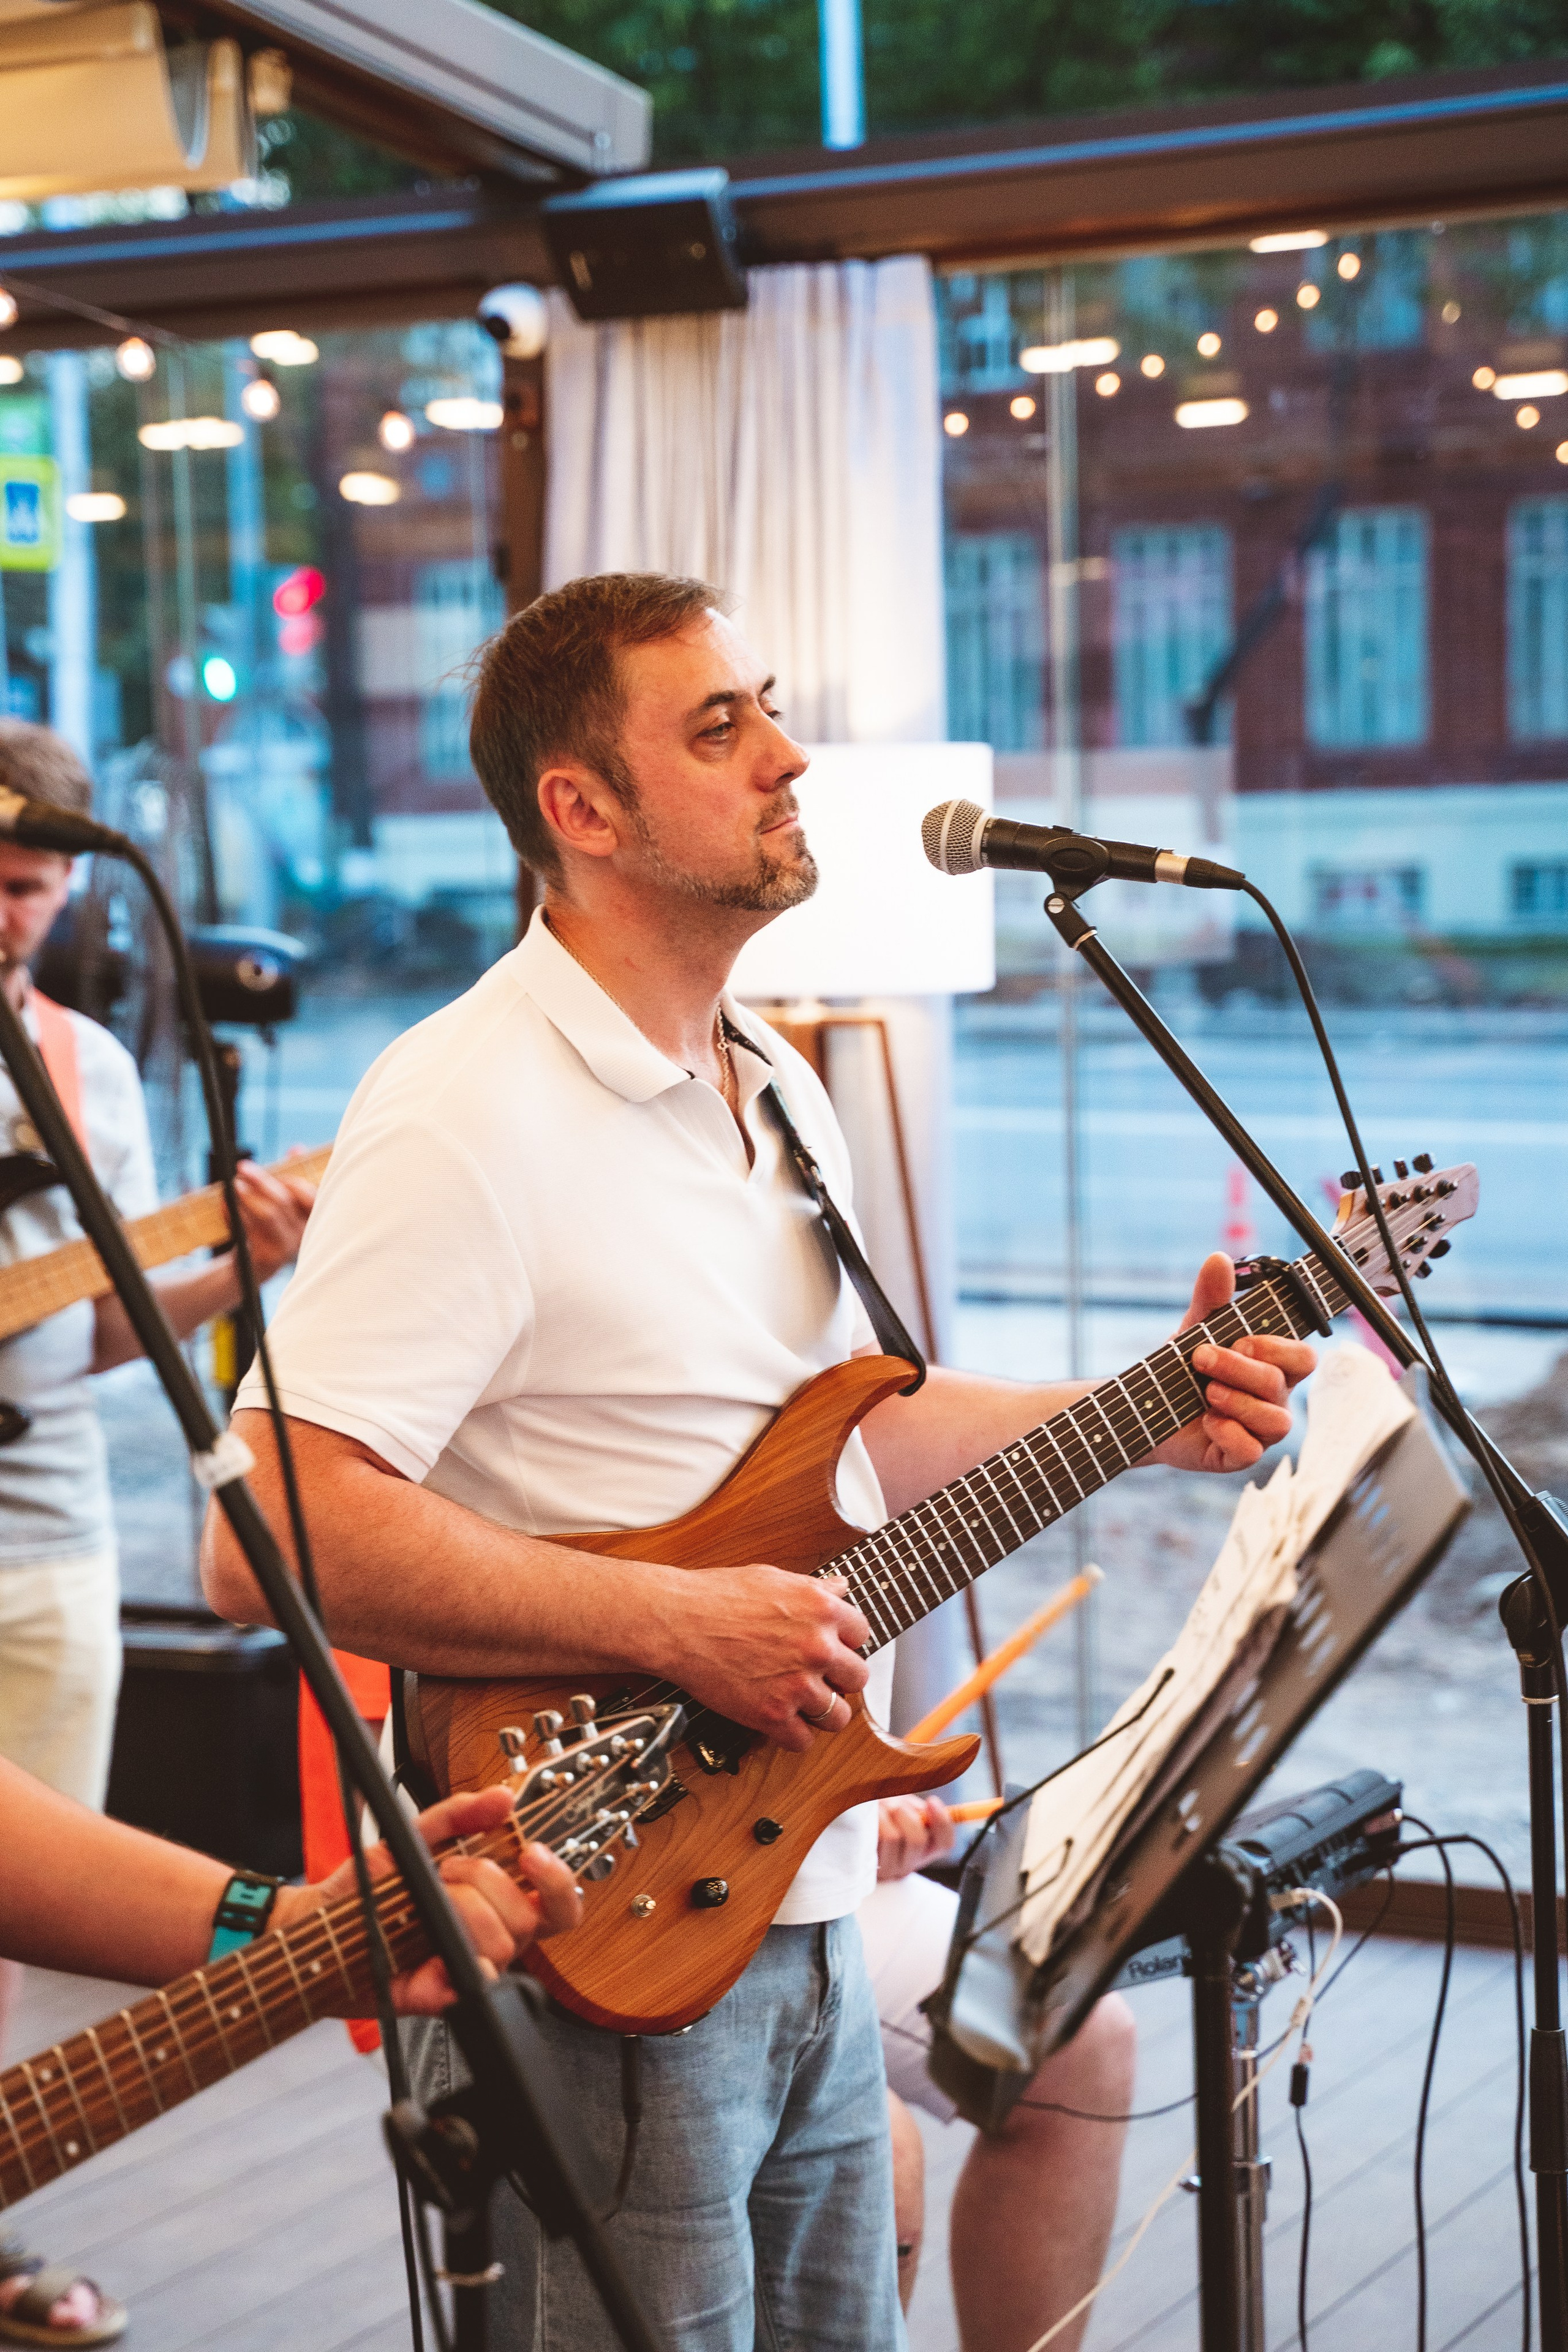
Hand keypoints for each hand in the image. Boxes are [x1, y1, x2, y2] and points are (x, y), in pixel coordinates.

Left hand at [233, 1153, 315, 1282]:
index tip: (277, 1170)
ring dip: (247, 1196)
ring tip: (234, 1184)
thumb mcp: (284, 1204)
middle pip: (284, 1202)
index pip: (312, 1198)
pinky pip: (249, 1229)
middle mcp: (303, 1235)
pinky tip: (225, 1204)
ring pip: (267, 1215)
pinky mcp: (266, 1257)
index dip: (294, 1182)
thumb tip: (297, 1148)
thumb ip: (292, 1176)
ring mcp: (285, 1248)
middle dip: (262, 1181)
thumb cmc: (271, 1229)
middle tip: (243, 1167)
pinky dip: (235, 1214)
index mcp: (312, 1220)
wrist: (252, 1269)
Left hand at [275, 1785, 580, 2016]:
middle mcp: (491, 1938)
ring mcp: (468, 1968)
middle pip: (529, 1918)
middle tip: (450, 1868)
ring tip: (429, 1898)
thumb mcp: (412, 1837)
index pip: (557, 1903)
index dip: (558, 1881)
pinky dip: (452, 1965)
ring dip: (463, 1909)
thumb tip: (502, 1798)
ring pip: (502, 1946)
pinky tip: (430, 1950)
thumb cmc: (373, 1888)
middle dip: (488, 1881)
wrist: (322, 1928)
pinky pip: (468, 1986)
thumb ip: (457, 1814)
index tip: (531, 1853)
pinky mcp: (442, 1997)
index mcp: (498, 1903)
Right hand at [651, 1564, 871, 1753]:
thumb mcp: (772, 1577)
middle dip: (839, 1678)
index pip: (862, 1633)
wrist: (676, 1622)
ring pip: (838, 1716)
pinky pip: (803, 1741)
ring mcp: (797, 1685)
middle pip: (857, 1677)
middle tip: (819, 1676)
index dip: (845, 1641)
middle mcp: (818, 1648)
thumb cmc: (716, 1595)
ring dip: (823, 1711)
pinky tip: (781, 1721)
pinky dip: (793, 1735)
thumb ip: (812, 1587)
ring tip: (803, 1704)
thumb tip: (839, 1589)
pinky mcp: (772, 1715)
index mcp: (822, 1610)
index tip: (833, 1646)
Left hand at [877, 1794, 954, 1881]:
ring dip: (884, 1814)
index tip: (932, 1801)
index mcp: (925, 1850)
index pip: (945, 1843)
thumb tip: (932, 1806)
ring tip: (878, 1807)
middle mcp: (909, 1864)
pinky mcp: (869, 1868)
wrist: (856, 1825)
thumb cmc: (883, 1813)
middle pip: (917, 1839)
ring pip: (893, 1837)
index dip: (942, 1822)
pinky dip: (872, 1821)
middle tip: (895, 1803)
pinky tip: (869, 1817)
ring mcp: (889, 1869)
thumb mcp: (906, 1808)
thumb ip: (919, 1809)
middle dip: (905, 1812)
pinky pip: (873, 1839)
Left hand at [1150, 1251, 1316, 1474]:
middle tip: (1201, 1357)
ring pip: (1275, 1421)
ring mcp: (1258, 1430)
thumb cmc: (1181, 1367)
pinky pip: (1251, 1451)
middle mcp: (1273, 1399)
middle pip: (1282, 1385)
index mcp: (1272, 1366)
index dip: (1279, 1348)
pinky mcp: (1237, 1455)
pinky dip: (1230, 1434)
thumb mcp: (1194, 1328)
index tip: (1240, 1339)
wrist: (1144, 1407)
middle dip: (1241, 1368)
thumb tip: (1219, 1259)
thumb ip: (1211, 1297)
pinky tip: (1208, 1421)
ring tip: (1206, 1393)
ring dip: (1238, 1402)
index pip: (1303, 1357)